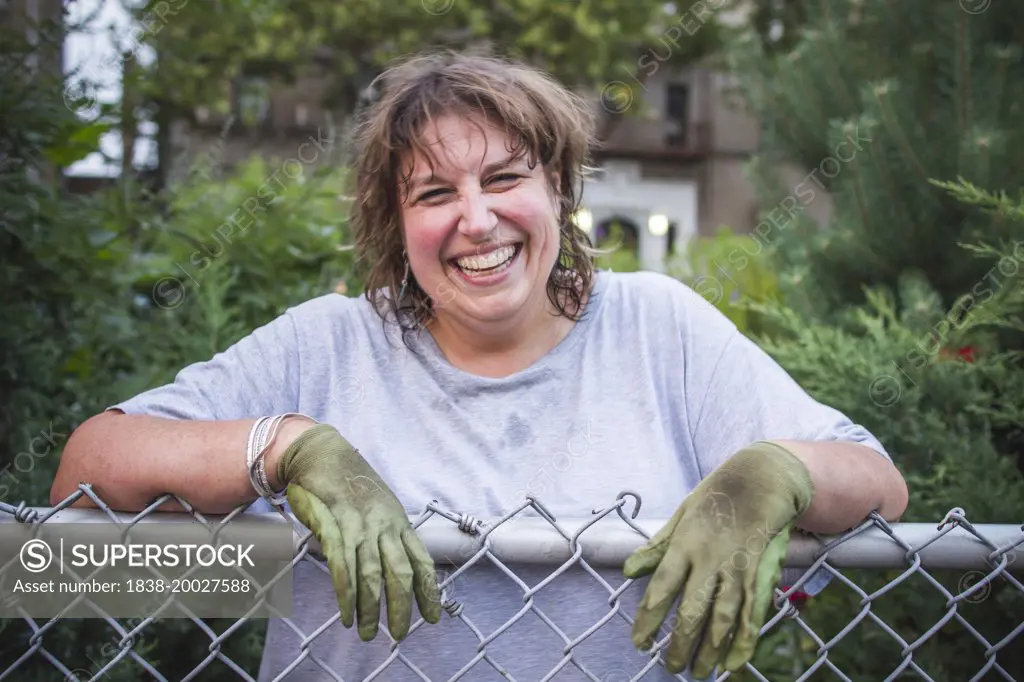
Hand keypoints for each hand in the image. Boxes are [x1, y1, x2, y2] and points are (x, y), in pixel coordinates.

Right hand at [275, 423, 441, 640]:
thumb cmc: (351, 483)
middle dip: (401, 607)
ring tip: (366, 632)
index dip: (429, 591)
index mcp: (399, 522)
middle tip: (398, 635)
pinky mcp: (334, 523)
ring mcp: (360, 524)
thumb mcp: (380, 508)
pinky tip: (346, 612)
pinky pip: (342, 564)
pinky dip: (345, 592)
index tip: (433, 617)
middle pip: (399, 573)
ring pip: (370, 574)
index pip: (421, 562)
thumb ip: (387, 536)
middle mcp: (384, 525)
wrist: (322, 453)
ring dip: (370, 608)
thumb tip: (394, 567)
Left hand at [623, 442, 813, 677]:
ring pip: (723, 619)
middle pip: (692, 611)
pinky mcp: (761, 575)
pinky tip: (734, 663)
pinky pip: (753, 614)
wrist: (761, 480)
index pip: (661, 589)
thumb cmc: (715, 498)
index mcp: (685, 544)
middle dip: (680, 644)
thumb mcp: (680, 516)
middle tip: (671, 667)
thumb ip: (657, 547)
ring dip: (710, 650)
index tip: (639, 643)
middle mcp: (710, 560)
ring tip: (698, 672)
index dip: (648, 619)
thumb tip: (629, 570)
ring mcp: (738, 569)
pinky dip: (744, 642)